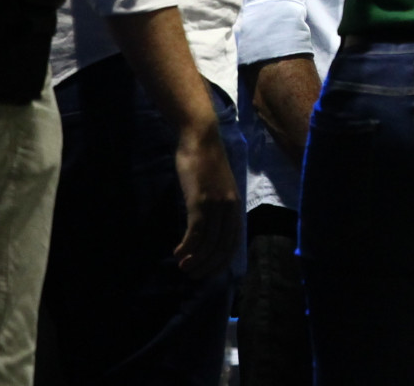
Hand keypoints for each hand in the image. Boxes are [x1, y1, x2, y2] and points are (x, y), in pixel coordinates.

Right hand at [172, 120, 240, 277]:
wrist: (200, 139)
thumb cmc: (205, 162)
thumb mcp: (217, 187)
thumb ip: (216, 205)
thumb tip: (208, 226)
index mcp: (236, 206)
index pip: (233, 243)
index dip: (221, 261)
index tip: (208, 272)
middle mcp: (229, 208)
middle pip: (222, 247)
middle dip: (207, 265)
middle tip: (192, 275)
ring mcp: (216, 205)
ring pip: (209, 243)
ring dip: (195, 259)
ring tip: (183, 268)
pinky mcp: (200, 202)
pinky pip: (196, 232)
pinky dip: (187, 246)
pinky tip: (178, 253)